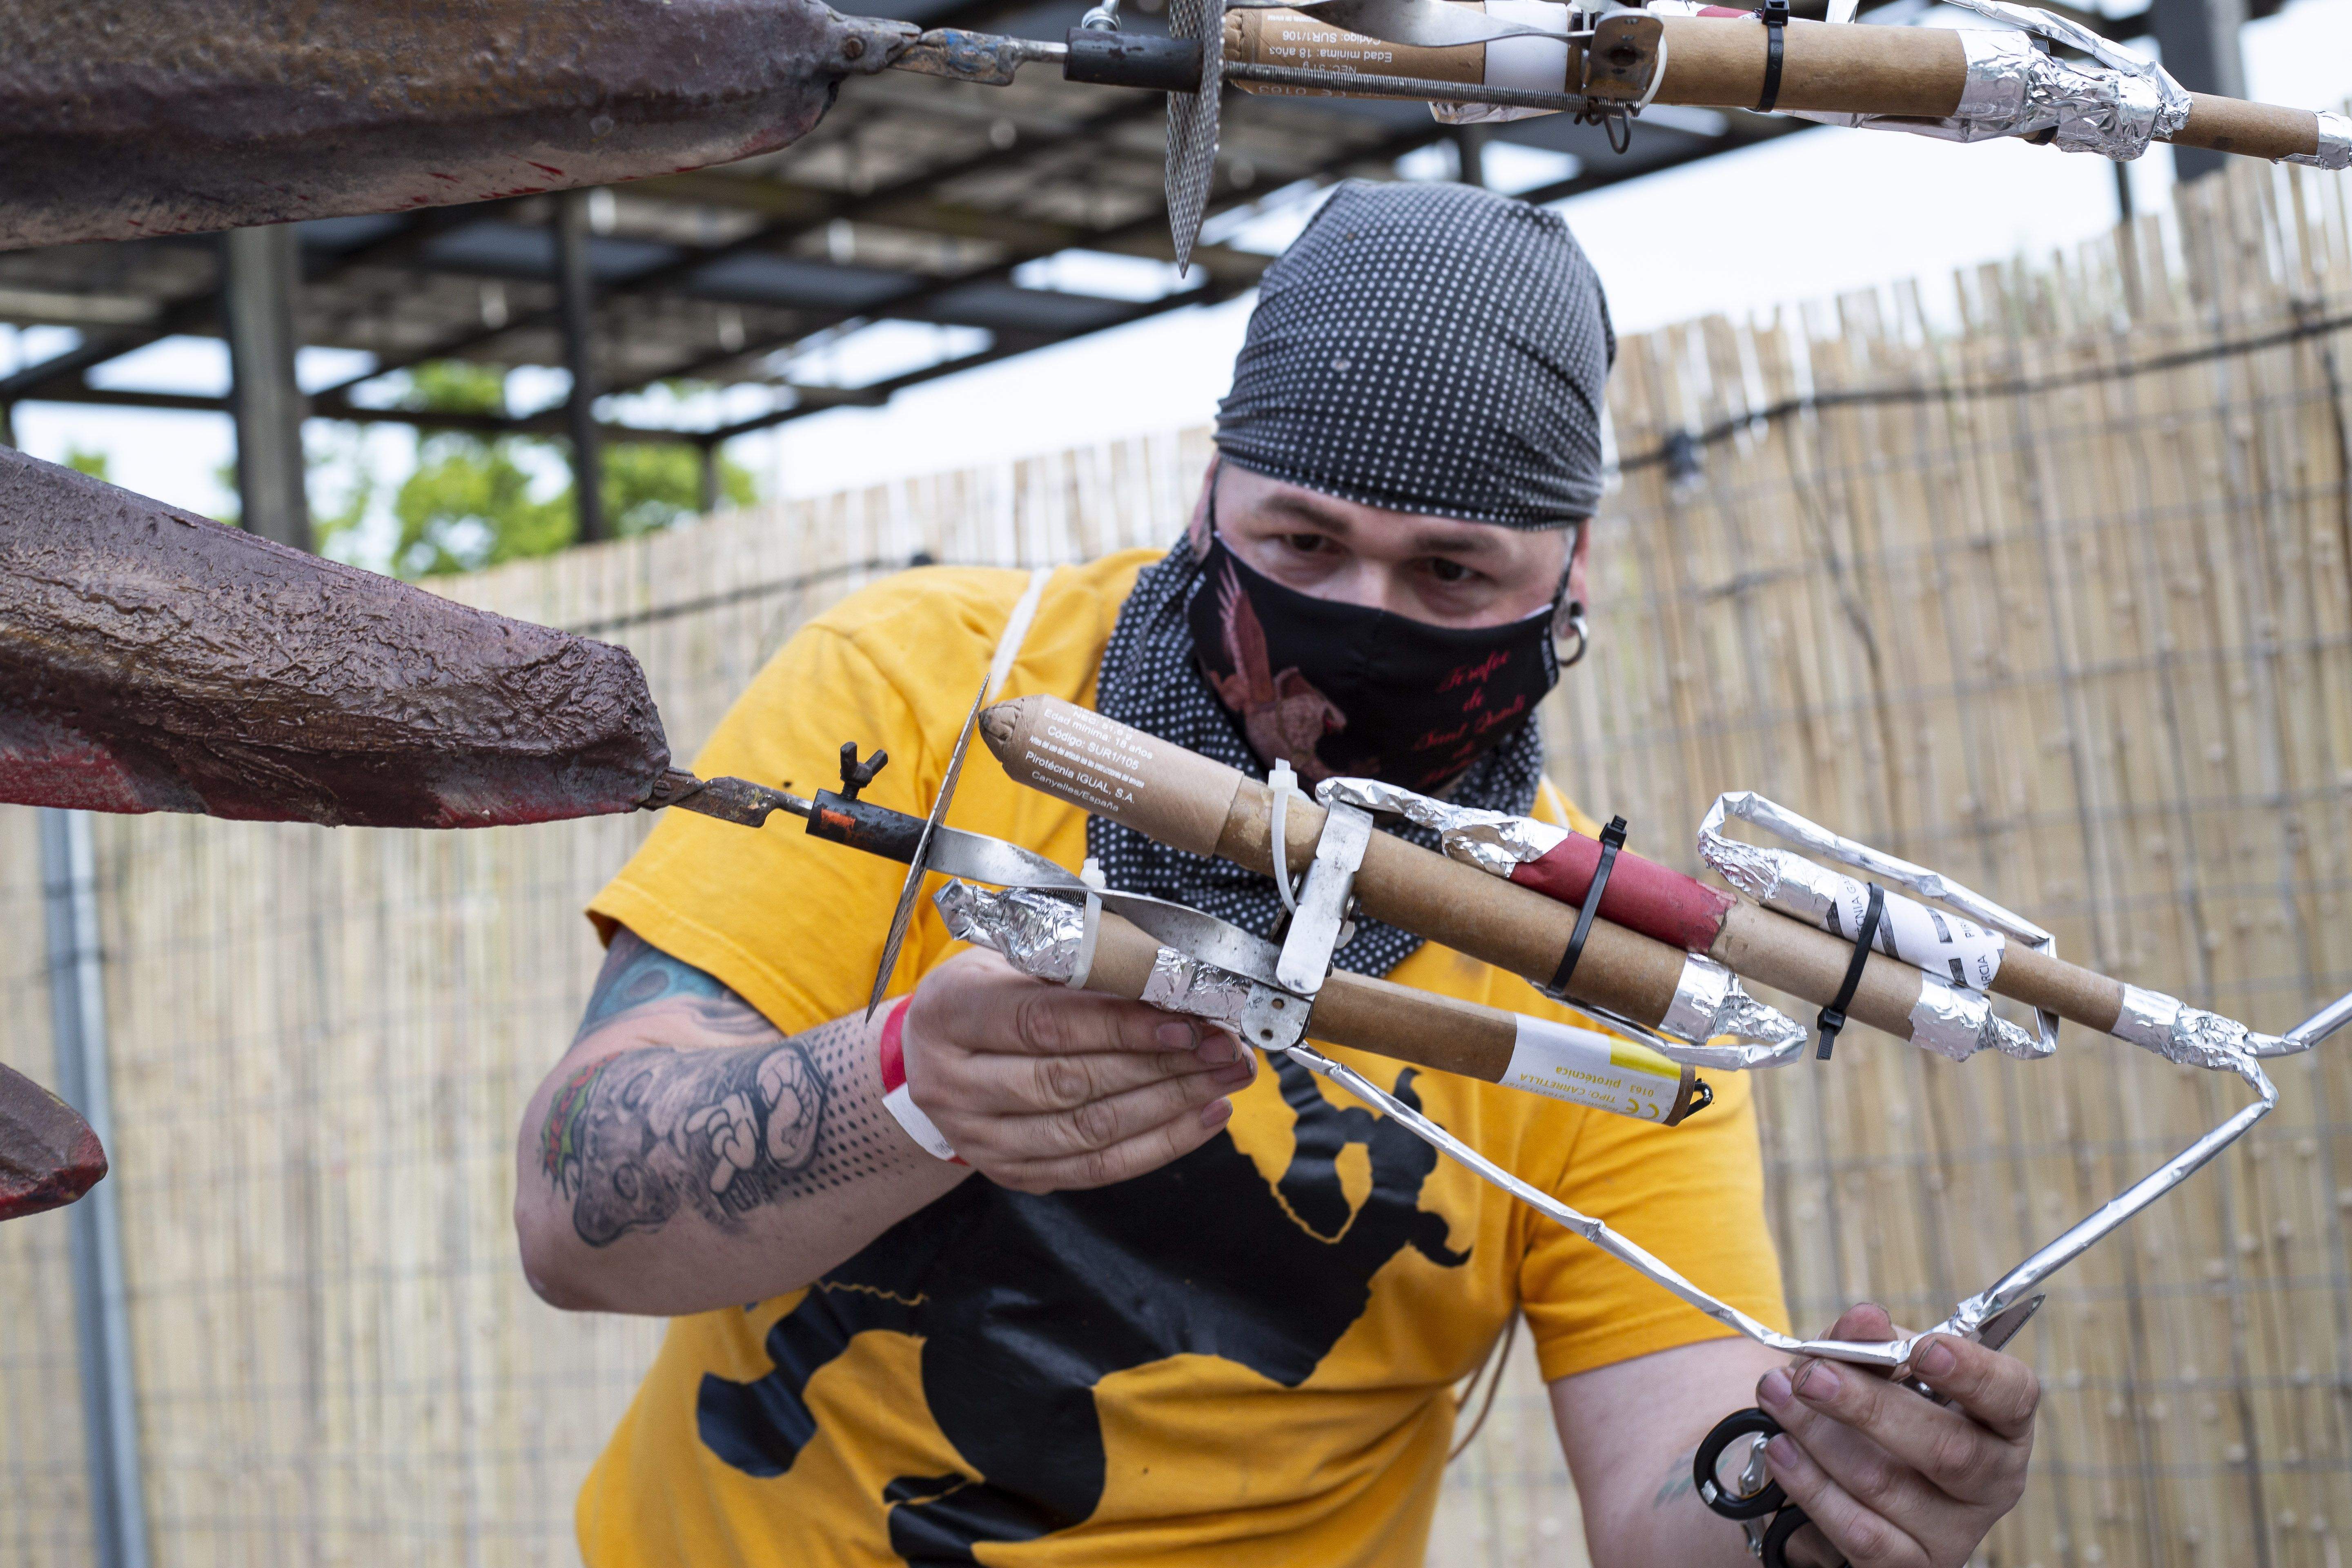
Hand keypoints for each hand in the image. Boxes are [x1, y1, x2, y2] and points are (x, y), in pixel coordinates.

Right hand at [899, 948, 1255, 1191]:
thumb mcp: (1011, 962)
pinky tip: (1202, 1117)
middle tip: (1224, 1049)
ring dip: (1170, 1106)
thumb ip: (1076, 970)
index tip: (1186, 1019)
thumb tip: (1168, 980)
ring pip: (1089, 1132)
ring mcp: (979, 1139)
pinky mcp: (1011, 1174)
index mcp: (951, 1014)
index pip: (1044, 1024)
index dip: (1120, 1025)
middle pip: (1071, 1083)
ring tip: (1225, 1081)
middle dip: (1161, 1066)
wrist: (929, 1059)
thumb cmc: (985, 996)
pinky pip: (1095, 1169)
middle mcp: (953, 1084)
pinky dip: (1158, 1145)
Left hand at [1755, 1303, 2037, 1567]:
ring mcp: (1952, 1533)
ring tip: (1776, 1395)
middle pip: (1948, 1450)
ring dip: (1819, 1436)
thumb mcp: (1875, 1368)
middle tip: (1813, 1374)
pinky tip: (1780, 1450)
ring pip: (1887, 1486)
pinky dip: (1811, 1487)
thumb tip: (1864, 1320)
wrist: (1842, 1485)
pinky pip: (1858, 1532)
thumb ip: (1871, 1342)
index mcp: (1998, 1422)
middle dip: (1870, 1407)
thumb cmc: (1873, 1412)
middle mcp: (1990, 1482)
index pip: (2011, 1395)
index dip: (1973, 1372)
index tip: (1923, 1348)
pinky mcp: (1908, 1566)